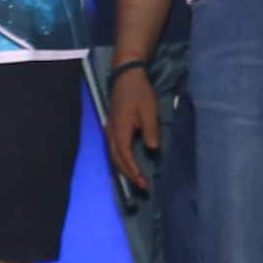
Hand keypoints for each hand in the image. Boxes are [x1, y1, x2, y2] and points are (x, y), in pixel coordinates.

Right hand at [104, 62, 163, 202]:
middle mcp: (111, 133)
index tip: (143, 184)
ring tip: (135, 179)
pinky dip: (120, 160)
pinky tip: (127, 163)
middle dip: (128, 175)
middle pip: (117, 160)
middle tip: (141, 187)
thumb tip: (153, 150)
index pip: (125, 158)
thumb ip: (151, 131)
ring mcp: (109, 130)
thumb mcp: (149, 110)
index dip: (134, 172)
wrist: (126, 75)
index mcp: (120, 131)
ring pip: (113, 156)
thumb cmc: (139, 92)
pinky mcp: (111, 127)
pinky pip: (113, 149)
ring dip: (123, 169)